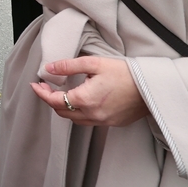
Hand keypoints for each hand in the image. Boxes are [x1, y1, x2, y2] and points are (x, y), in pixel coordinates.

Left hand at [31, 56, 149, 126]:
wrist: (152, 87)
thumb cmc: (125, 73)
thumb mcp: (94, 63)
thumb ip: (68, 66)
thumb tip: (49, 68)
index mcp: (86, 99)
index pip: (55, 101)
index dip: (42, 93)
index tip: (35, 85)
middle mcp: (93, 114)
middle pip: (62, 112)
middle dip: (50, 100)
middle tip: (45, 87)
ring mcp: (103, 121)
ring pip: (75, 119)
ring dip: (64, 108)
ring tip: (59, 93)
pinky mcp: (113, 123)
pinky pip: (89, 121)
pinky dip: (79, 113)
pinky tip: (79, 101)